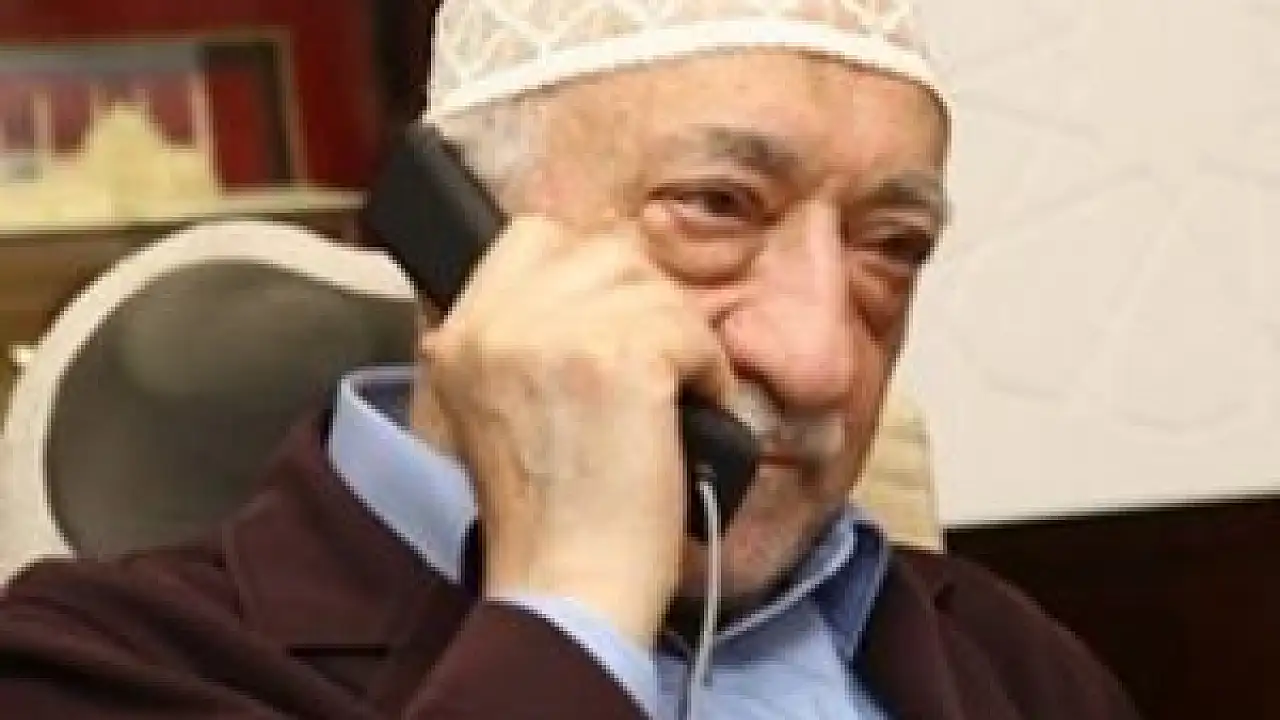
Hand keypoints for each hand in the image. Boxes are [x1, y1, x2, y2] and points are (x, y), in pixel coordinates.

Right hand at [422, 216, 731, 644]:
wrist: (566, 584)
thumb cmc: (549, 515)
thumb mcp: (494, 408)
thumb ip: (521, 337)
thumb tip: (593, 291)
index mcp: (458, 334)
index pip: (534, 237)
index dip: (587, 276)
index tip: (608, 332)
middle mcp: (495, 323)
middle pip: (604, 253)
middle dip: (643, 307)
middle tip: (648, 374)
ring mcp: (553, 335)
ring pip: (652, 286)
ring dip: (678, 339)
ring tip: (668, 399)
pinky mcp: (617, 359)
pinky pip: (691, 327)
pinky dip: (708, 371)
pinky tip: (690, 415)